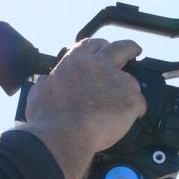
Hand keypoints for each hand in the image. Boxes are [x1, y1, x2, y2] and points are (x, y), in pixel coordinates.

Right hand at [24, 36, 144, 178]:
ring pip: (131, 82)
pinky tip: (127, 120)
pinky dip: (135, 112)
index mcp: (76, 61)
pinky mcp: (131, 99)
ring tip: (121, 108)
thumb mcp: (38, 94)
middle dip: (130, 48)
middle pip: (122, 47)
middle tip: (134, 51)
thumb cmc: (48, 118)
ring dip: (128, 93)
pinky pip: (139, 104)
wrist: (64, 134)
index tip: (105, 49)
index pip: (93, 44)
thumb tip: (43, 81)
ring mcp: (118, 80)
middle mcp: (99, 65)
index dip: (101, 46)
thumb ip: (44, 84)